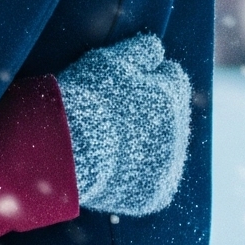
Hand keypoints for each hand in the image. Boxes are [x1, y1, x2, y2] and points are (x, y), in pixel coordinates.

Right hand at [55, 33, 192, 217]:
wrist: (66, 153)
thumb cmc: (84, 100)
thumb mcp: (110, 61)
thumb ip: (141, 51)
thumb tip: (158, 49)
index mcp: (171, 94)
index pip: (171, 76)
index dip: (148, 76)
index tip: (125, 84)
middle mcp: (178, 131)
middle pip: (172, 112)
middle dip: (152, 109)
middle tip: (118, 113)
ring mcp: (169, 166)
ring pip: (166, 147)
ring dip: (149, 141)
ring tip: (113, 140)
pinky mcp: (155, 195)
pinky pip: (154, 179)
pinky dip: (140, 173)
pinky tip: (116, 165)